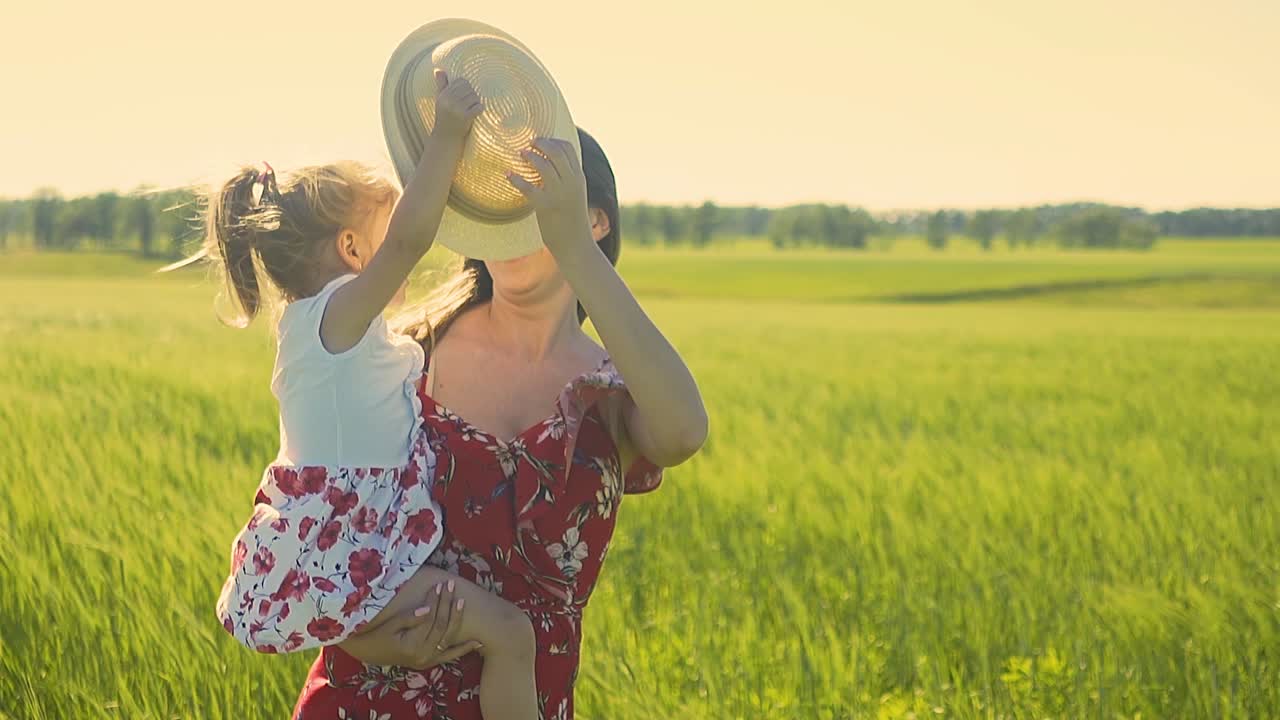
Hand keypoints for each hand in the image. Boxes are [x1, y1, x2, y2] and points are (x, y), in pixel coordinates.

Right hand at [341, 581, 480, 668]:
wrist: (367, 652)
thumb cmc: (375, 635)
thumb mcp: (389, 625)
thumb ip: (409, 618)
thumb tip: (427, 609)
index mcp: (412, 646)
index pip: (430, 620)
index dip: (435, 601)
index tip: (438, 585)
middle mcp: (422, 656)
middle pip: (441, 626)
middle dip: (446, 604)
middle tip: (450, 585)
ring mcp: (427, 661)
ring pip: (448, 638)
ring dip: (456, 620)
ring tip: (463, 602)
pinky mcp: (429, 662)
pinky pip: (449, 655)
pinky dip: (463, 649)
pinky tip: (477, 642)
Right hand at [432, 70, 483, 139]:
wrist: (446, 138)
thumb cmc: (444, 117)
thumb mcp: (440, 100)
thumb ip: (441, 84)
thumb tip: (438, 70)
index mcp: (444, 95)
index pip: (461, 81)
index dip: (466, 87)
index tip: (465, 95)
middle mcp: (449, 100)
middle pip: (469, 88)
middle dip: (472, 95)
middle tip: (470, 103)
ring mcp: (457, 109)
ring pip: (475, 97)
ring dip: (476, 102)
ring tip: (472, 108)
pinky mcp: (465, 117)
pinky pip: (479, 107)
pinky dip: (480, 109)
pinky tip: (476, 113)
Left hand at [508, 138, 590, 251]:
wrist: (576, 245)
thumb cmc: (571, 221)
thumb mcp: (574, 195)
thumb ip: (565, 180)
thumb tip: (549, 167)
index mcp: (578, 178)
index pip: (567, 148)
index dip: (552, 140)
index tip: (540, 142)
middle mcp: (571, 182)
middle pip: (556, 151)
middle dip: (540, 143)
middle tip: (528, 144)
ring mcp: (559, 194)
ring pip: (544, 165)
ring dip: (530, 156)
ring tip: (520, 155)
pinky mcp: (546, 206)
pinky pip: (528, 187)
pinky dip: (516, 178)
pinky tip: (508, 174)